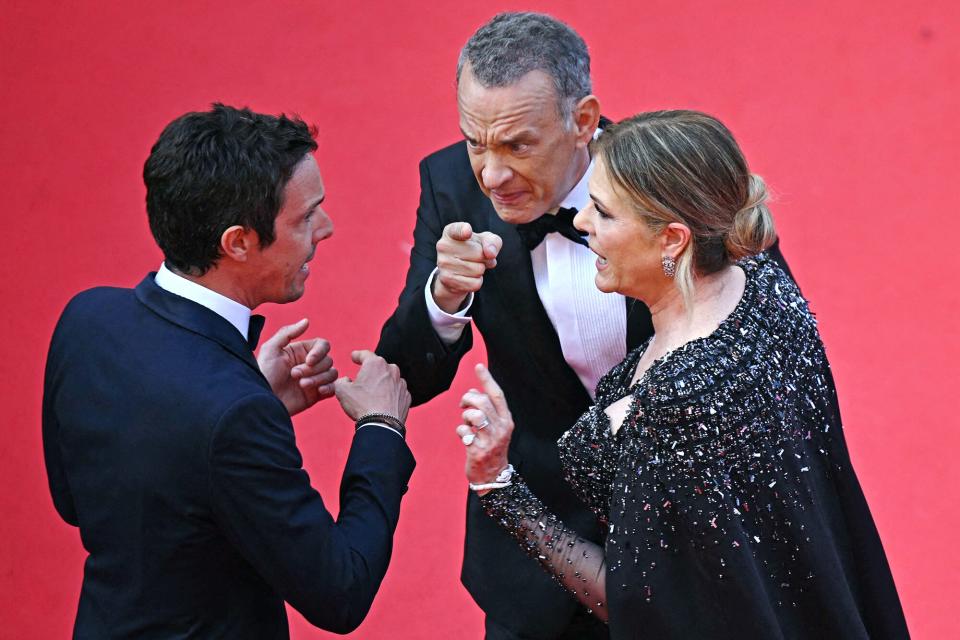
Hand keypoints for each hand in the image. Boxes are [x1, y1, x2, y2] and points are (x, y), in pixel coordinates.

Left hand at [256, 319, 336, 415]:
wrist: (262, 401)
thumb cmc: (263, 374)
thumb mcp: (271, 349)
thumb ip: (288, 332)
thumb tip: (307, 321)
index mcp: (300, 351)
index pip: (323, 345)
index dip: (319, 352)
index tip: (309, 361)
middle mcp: (309, 364)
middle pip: (328, 360)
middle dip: (313, 369)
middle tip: (294, 375)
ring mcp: (314, 379)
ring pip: (332, 373)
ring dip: (319, 379)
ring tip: (301, 385)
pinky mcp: (316, 394)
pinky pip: (333, 388)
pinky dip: (329, 388)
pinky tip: (318, 391)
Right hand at [334, 351, 410, 422]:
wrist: (382, 425)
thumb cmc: (362, 405)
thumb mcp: (342, 391)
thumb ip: (341, 381)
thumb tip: (345, 381)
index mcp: (375, 364)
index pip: (365, 354)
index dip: (358, 355)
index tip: (354, 356)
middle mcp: (391, 370)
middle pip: (378, 367)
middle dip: (371, 372)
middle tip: (362, 382)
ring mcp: (401, 383)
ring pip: (389, 379)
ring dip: (382, 384)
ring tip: (373, 396)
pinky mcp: (406, 396)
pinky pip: (396, 392)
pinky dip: (390, 395)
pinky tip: (383, 403)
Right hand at [433, 222, 502, 312]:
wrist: (456, 272)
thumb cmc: (473, 250)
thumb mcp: (485, 241)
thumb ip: (493, 242)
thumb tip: (490, 253)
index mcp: (451, 232)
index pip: (457, 230)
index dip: (464, 230)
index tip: (468, 231)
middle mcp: (443, 246)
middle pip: (479, 253)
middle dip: (484, 258)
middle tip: (477, 258)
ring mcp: (443, 263)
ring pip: (478, 270)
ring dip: (481, 270)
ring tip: (472, 266)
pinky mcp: (447, 279)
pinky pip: (475, 283)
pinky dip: (477, 281)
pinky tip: (468, 277)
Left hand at [457, 364, 513, 487]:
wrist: (493, 476)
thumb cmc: (491, 447)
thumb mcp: (494, 426)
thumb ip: (486, 409)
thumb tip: (471, 392)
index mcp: (506, 420)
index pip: (497, 395)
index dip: (487, 379)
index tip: (479, 366)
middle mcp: (501, 428)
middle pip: (483, 402)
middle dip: (469, 399)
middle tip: (463, 405)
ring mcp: (490, 440)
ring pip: (474, 415)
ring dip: (465, 416)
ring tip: (466, 423)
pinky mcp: (478, 451)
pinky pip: (463, 432)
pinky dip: (460, 431)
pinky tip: (464, 436)